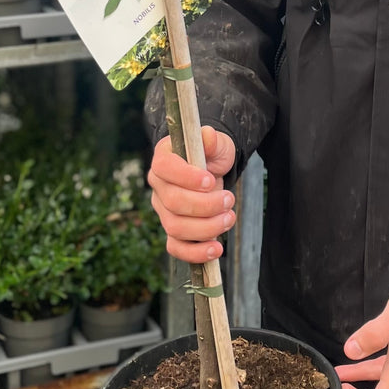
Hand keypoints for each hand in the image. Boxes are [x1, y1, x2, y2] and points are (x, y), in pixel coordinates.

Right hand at [147, 127, 237, 263]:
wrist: (213, 173)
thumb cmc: (211, 155)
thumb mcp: (217, 143)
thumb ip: (212, 140)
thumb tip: (207, 135)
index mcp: (163, 158)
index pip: (165, 168)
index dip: (186, 177)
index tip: (211, 181)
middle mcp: (158, 186)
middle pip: (173, 203)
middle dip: (205, 206)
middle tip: (229, 200)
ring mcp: (163, 211)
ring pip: (176, 228)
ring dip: (207, 228)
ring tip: (229, 218)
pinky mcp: (173, 231)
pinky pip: (177, 248)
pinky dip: (196, 253)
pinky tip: (216, 249)